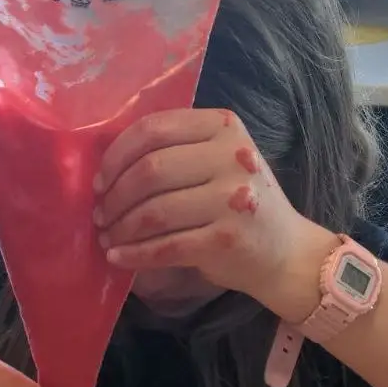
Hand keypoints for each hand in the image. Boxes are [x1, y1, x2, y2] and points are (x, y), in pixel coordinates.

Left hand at [93, 109, 334, 322]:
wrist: (287, 253)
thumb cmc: (242, 204)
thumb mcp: (222, 160)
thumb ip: (180, 149)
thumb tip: (109, 166)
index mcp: (225, 127)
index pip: (154, 129)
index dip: (116, 155)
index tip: (100, 180)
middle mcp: (232, 158)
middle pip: (150, 170)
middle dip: (115, 196)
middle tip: (101, 214)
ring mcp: (232, 200)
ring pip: (154, 211)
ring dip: (121, 228)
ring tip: (109, 237)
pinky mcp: (226, 240)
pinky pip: (166, 246)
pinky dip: (135, 255)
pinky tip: (119, 258)